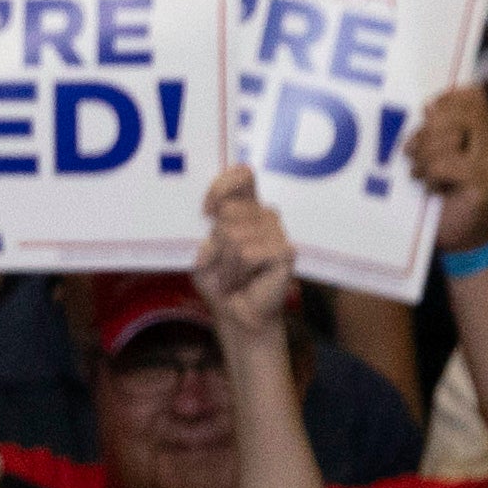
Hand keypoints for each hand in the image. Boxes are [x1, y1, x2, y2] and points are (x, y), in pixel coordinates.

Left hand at [189, 166, 298, 338]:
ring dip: (224, 263)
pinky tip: (244, 280)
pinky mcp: (286, 252)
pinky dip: (236, 271)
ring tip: (233, 274)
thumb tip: (218, 228)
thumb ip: (205, 233)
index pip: (242, 175)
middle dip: (215, 242)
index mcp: (246, 207)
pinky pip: (247, 254)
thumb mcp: (200, 252)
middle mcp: (265, 215)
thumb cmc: (219, 279)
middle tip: (223, 262)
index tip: (205, 212)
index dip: (221, 188)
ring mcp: (278, 232)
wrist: (237, 312)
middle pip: (227, 212)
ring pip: (234, 236)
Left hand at [407, 80, 487, 253]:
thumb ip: (434, 131)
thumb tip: (430, 105)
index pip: (468, 97)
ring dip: (423, 157)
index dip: (443, 102)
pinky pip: (444, 165)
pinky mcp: (482, 182)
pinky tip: (432, 188)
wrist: (462, 236)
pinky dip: (430, 176)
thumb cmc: (444, 194)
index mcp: (479, 132)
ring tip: (421, 174)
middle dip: (425, 133)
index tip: (427, 115)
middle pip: (453, 114)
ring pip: (445, 139)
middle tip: (414, 154)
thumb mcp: (434, 157)